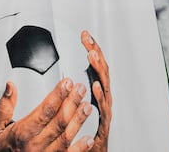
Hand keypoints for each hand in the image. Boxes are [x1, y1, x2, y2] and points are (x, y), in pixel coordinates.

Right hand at [0, 78, 93, 151]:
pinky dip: (80, 148)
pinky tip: (89, 139)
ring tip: (88, 107)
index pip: (45, 110)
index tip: (67, 83)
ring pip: (66, 137)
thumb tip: (10, 87)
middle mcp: (36, 145)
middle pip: (59, 121)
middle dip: (72, 103)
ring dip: (79, 121)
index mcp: (22, 133)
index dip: (58, 95)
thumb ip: (2, 109)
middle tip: (81, 89)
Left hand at [81, 30, 111, 150]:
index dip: (92, 49)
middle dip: (96, 54)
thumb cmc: (86, 133)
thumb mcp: (78, 106)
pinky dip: (100, 98)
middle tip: (88, 40)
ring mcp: (105, 112)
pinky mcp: (103, 126)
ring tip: (91, 56)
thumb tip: (63, 73)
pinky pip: (103, 110)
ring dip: (98, 71)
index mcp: (95, 93)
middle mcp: (102, 99)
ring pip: (105, 87)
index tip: (85, 35)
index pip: (94, 66)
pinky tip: (95, 87)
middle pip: (102, 72)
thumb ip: (72, 91)